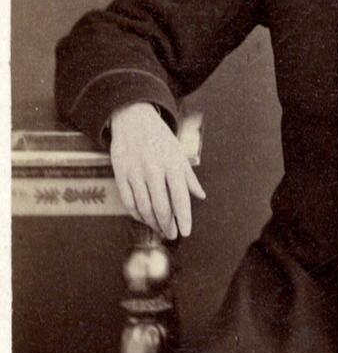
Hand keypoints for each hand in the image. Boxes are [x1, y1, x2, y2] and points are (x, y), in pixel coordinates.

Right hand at [110, 102, 205, 238]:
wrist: (132, 118)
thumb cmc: (160, 138)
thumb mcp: (178, 153)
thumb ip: (189, 177)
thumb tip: (201, 196)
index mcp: (172, 164)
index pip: (180, 198)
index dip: (183, 218)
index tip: (185, 232)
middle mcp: (153, 170)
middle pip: (161, 207)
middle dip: (168, 225)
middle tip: (172, 234)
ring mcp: (135, 172)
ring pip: (144, 208)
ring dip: (152, 223)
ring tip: (160, 229)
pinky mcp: (120, 174)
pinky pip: (128, 202)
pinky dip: (137, 214)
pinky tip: (144, 218)